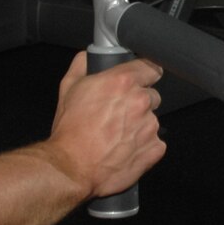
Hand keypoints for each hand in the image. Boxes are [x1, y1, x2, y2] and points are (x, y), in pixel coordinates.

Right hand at [44, 53, 165, 197]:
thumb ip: (81, 65)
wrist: (72, 167)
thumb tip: (89, 57)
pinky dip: (143, 146)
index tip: (140, 80)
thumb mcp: (68, 88)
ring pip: (152, 120)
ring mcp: (150, 126)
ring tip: (117, 136)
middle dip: (138, 103)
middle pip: (152, 95)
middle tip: (118, 114)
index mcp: (123, 82)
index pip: (151, 67)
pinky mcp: (154, 149)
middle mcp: (140, 101)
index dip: (144, 74)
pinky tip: (124, 149)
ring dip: (140, 125)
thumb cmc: (70, 130)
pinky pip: (155, 143)